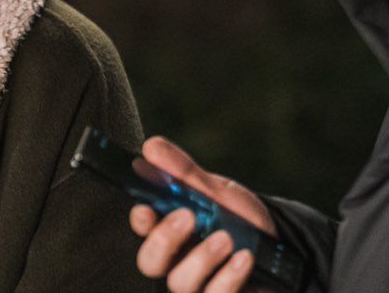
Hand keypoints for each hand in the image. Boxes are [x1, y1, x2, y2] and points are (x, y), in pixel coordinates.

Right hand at [128, 136, 276, 292]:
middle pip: (150, 262)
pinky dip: (229, 278)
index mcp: (169, 231)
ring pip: (180, 282)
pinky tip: (244, 258)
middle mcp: (177, 261)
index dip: (140, 221)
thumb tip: (152, 146)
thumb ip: (184, 172)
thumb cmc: (240, 219)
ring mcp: (198, 285)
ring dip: (202, 259)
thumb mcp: (215, 192)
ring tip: (225, 238)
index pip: (142, 228)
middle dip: (164, 240)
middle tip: (187, 217)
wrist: (284, 248)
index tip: (147, 208)